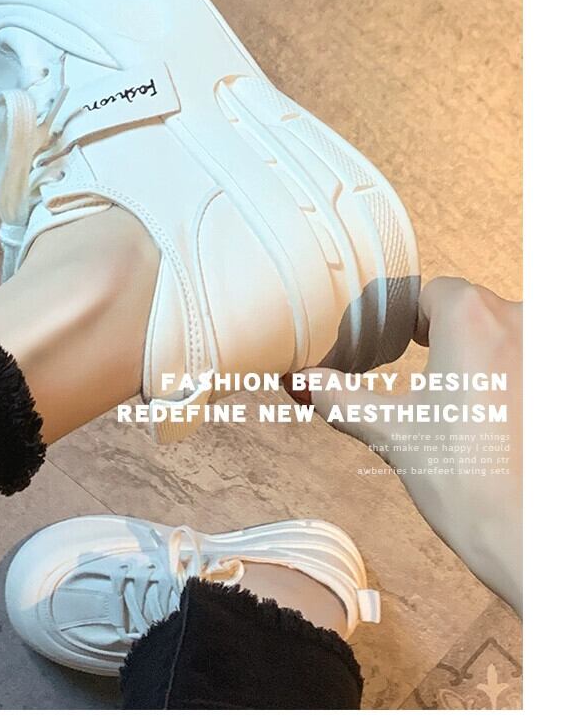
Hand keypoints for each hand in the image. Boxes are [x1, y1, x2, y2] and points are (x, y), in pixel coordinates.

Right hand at [287, 278, 521, 611]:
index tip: (399, 345)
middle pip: (475, 312)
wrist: (530, 540)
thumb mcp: (393, 433)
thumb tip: (298, 380)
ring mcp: (548, 352)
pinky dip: (517, 382)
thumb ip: (341, 397)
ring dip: (487, 361)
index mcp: (471, 317)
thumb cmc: (469, 485)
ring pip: (508, 338)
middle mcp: (521, 321)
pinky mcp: (559, 383)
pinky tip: (504, 422)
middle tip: (429, 385)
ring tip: (467, 410)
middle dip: (449, 341)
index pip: (435, 294)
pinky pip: (532, 366)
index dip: (411, 320)